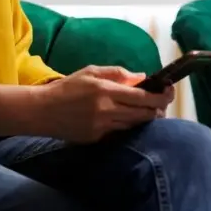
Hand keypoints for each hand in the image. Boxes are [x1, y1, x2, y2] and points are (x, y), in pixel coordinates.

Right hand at [33, 65, 171, 142]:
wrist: (42, 111)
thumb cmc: (67, 87)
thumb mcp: (91, 72)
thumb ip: (118, 73)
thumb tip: (142, 78)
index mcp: (105, 90)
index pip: (142, 97)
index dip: (160, 97)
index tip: (169, 92)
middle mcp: (105, 110)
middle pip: (143, 114)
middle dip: (158, 110)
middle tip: (163, 104)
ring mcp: (101, 127)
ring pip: (134, 125)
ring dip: (145, 118)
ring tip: (150, 111)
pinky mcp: (96, 138)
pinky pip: (119, 132)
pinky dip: (127, 125)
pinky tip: (128, 118)